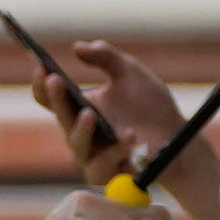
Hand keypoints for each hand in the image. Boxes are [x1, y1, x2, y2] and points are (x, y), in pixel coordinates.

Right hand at [29, 40, 186, 188]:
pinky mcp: (106, 172)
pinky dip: (115, 152)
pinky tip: (130, 137)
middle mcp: (78, 129)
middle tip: (55, 80)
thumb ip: (106, 58)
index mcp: (79, 105)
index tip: (41, 63)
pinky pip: (101, 166)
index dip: (41, 79)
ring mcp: (90, 153)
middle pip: (59, 115)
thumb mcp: (131, 73)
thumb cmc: (150, 105)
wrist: (178, 137)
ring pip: (76, 143)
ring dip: (83, 129)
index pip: (49, 95)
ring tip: (91, 114)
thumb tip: (78, 46)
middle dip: (55, 97)